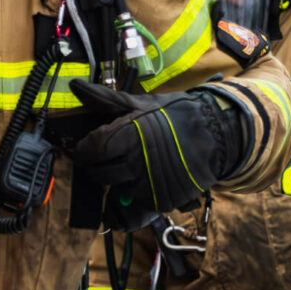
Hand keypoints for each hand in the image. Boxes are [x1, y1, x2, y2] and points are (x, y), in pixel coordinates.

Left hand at [69, 81, 242, 219]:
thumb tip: (75, 86)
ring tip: (130, 167)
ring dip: (118, 181)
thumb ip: (106, 99)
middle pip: (99, 174)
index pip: (91, 150)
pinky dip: (136, 193)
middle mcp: (136, 163)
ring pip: (116, 190)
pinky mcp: (160, 201)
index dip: (85, 150)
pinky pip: (136, 203)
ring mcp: (149, 185)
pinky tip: (145, 178)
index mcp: (128, 135)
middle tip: (105, 160)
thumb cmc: (174, 116)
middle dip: (96, 167)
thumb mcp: (141, 104)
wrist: (215, 134)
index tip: (86, 148)